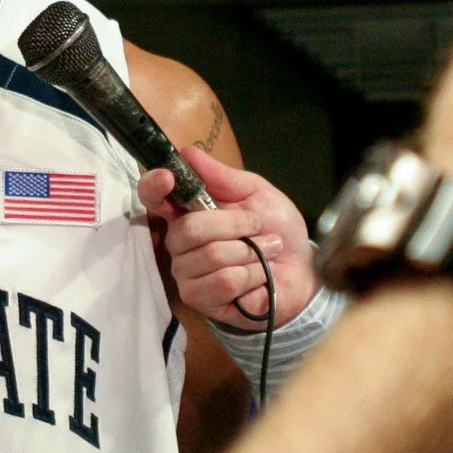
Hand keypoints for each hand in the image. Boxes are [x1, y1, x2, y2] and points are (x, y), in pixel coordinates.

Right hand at [141, 146, 317, 329]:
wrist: (300, 271)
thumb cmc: (276, 229)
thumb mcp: (256, 193)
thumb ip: (223, 176)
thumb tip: (188, 153)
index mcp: (187, 211)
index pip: (153, 197)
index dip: (154, 187)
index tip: (169, 178)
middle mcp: (179, 242)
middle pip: (187, 230)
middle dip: (234, 224)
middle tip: (258, 226)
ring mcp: (187, 273)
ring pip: (210, 256)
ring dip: (250, 251)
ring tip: (266, 251)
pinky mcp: (201, 299)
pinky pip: (223, 281)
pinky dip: (252, 274)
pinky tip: (260, 275)